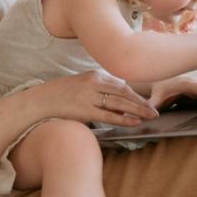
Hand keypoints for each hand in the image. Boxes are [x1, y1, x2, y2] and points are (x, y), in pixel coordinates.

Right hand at [29, 70, 158, 126]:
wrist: (41, 100)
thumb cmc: (63, 95)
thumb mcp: (83, 86)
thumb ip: (102, 91)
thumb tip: (122, 105)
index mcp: (95, 75)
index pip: (122, 85)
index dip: (137, 95)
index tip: (147, 103)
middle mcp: (94, 83)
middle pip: (125, 92)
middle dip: (142, 102)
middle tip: (156, 110)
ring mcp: (89, 96)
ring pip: (120, 103)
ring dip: (138, 110)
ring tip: (151, 116)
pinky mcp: (84, 110)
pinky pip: (109, 115)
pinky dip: (124, 119)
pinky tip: (135, 122)